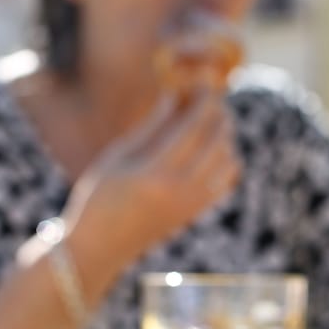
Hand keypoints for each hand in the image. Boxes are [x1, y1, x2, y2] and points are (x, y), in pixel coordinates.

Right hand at [63, 89, 239, 290]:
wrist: (101, 247)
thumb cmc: (99, 197)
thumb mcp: (119, 156)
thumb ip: (153, 126)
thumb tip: (178, 94)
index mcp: (156, 173)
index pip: (194, 128)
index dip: (204, 100)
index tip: (205, 81)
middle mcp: (181, 190)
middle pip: (217, 140)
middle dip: (217, 113)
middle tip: (208, 97)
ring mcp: (193, 204)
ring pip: (228, 159)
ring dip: (223, 135)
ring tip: (206, 120)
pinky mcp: (197, 213)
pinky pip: (226, 179)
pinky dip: (225, 157)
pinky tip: (209, 147)